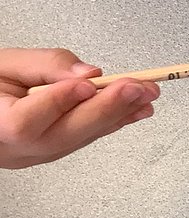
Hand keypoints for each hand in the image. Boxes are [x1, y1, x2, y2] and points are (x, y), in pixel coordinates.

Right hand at [0, 48, 159, 169]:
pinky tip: (137, 109)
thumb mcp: (6, 63)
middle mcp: (12, 148)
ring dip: (117, 115)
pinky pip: (85, 138)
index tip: (86, 84)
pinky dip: (112, 121)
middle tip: (137, 88)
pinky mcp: (51, 151)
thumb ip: (46, 65)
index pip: (24, 122)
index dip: (58, 103)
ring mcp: (33, 154)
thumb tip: (89, 74)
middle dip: (105, 109)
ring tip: (146, 95)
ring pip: (79, 139)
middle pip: (62, 135)